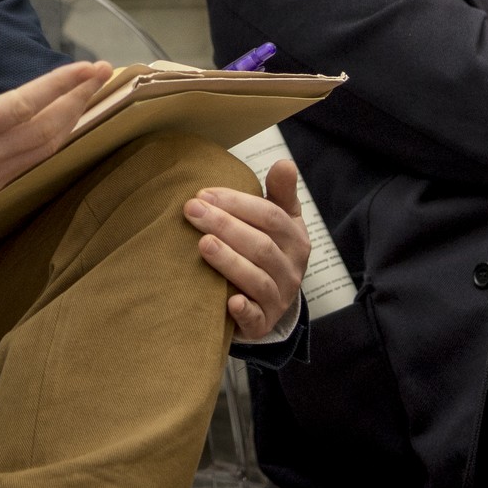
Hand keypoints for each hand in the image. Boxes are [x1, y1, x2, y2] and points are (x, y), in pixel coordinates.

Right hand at [0, 58, 110, 209]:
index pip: (23, 107)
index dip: (59, 86)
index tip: (87, 67)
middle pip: (44, 130)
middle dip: (78, 100)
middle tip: (102, 73)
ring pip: (42, 150)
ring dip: (71, 120)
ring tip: (91, 92)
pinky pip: (30, 163)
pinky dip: (54, 140)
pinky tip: (64, 121)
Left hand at [184, 158, 310, 341]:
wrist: (270, 301)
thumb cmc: (268, 249)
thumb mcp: (280, 220)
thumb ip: (280, 192)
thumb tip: (284, 163)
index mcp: (295, 239)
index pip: (269, 216)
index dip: (237, 203)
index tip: (204, 193)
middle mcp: (291, 269)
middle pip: (260, 245)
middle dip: (224, 225)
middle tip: (191, 210)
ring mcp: (279, 298)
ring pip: (257, 279)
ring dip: (229, 261)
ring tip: (203, 244)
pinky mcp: (263, 324)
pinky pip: (256, 318)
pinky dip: (244, 310)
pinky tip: (228, 302)